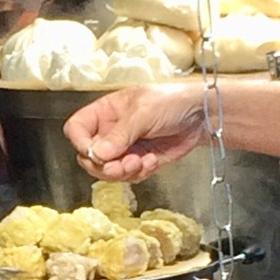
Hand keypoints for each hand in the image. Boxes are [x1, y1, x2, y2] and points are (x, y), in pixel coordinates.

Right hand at [63, 85, 205, 182]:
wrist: (202, 116)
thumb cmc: (172, 102)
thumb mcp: (143, 112)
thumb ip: (119, 134)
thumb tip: (97, 154)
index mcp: (104, 112)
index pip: (76, 129)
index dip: (80, 143)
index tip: (96, 153)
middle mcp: (108, 132)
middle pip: (88, 157)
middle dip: (105, 166)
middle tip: (123, 164)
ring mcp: (122, 149)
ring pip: (106, 171)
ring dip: (122, 172)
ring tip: (141, 162)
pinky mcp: (137, 162)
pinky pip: (126, 177)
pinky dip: (138, 173)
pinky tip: (151, 161)